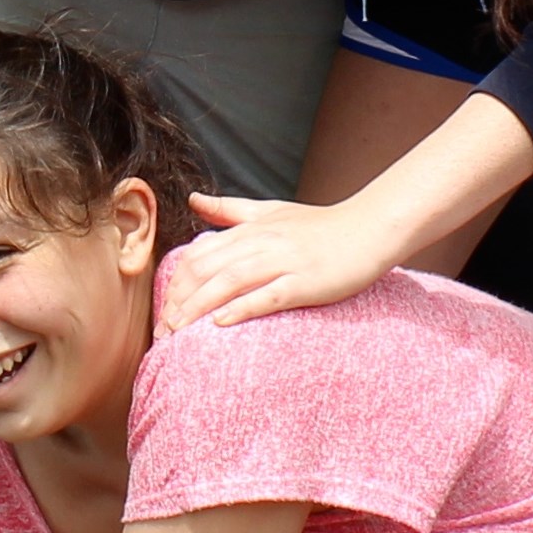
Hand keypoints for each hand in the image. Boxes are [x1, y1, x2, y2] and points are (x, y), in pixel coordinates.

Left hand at [152, 194, 413, 332]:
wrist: (368, 229)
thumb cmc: (319, 225)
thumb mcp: (270, 210)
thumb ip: (229, 209)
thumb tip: (193, 199)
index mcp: (248, 230)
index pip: (197, 255)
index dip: (175, 284)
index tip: (163, 311)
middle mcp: (260, 243)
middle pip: (205, 270)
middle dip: (178, 302)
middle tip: (163, 332)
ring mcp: (283, 262)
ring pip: (228, 283)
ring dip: (198, 308)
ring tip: (179, 332)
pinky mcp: (304, 281)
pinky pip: (267, 296)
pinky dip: (241, 308)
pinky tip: (220, 323)